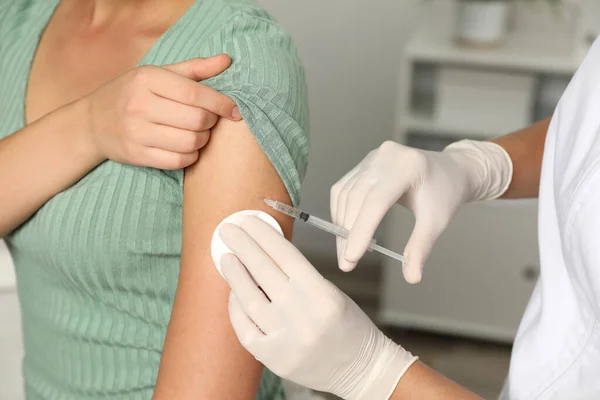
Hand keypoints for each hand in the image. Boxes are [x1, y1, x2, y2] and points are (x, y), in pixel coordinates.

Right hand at [81, 54, 239, 169]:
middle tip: (209, 120)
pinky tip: (186, 147)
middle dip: (211, 122)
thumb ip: (195, 69)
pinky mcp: (136, 155)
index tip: (235, 109)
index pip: (195, 93)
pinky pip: (178, 161)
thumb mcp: (159, 74)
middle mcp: (140, 104)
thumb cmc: (134, 93)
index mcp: (148, 79)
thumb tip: (227, 60)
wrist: (93, 122)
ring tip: (197, 133)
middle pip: (196, 120)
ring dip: (202, 140)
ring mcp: (136, 132)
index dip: (221, 103)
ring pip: (190, 142)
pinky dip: (190, 156)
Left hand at [218, 216, 417, 399]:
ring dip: (234, 274)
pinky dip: (236, 307)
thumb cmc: (348, 326)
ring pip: (249, 298)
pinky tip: (234, 292)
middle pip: (264, 271)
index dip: (263, 235)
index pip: (285, 255)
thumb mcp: (331, 293)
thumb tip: (264, 252)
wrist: (360, 369)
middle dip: (243, 246)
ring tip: (226, 257)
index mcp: (322, 293)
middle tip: (228, 230)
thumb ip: (299, 276)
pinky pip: (245, 327)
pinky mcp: (272, 357)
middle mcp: (302, 314)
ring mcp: (285, 338)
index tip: (248, 221)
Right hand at [331, 140, 511, 281]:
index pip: (376, 201)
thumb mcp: (436, 222)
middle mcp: (385, 157)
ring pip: (345, 194)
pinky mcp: (364, 163)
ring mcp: (372, 157)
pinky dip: (341, 212)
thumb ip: (421, 248)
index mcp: (407, 166)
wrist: (450, 170)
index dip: (361, 231)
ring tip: (346, 252)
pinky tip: (346, 232)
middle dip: (348, 234)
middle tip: (347, 264)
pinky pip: (344, 188)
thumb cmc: (445, 194)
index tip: (351, 258)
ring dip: (342, 225)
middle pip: (356, 198)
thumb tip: (412, 278)